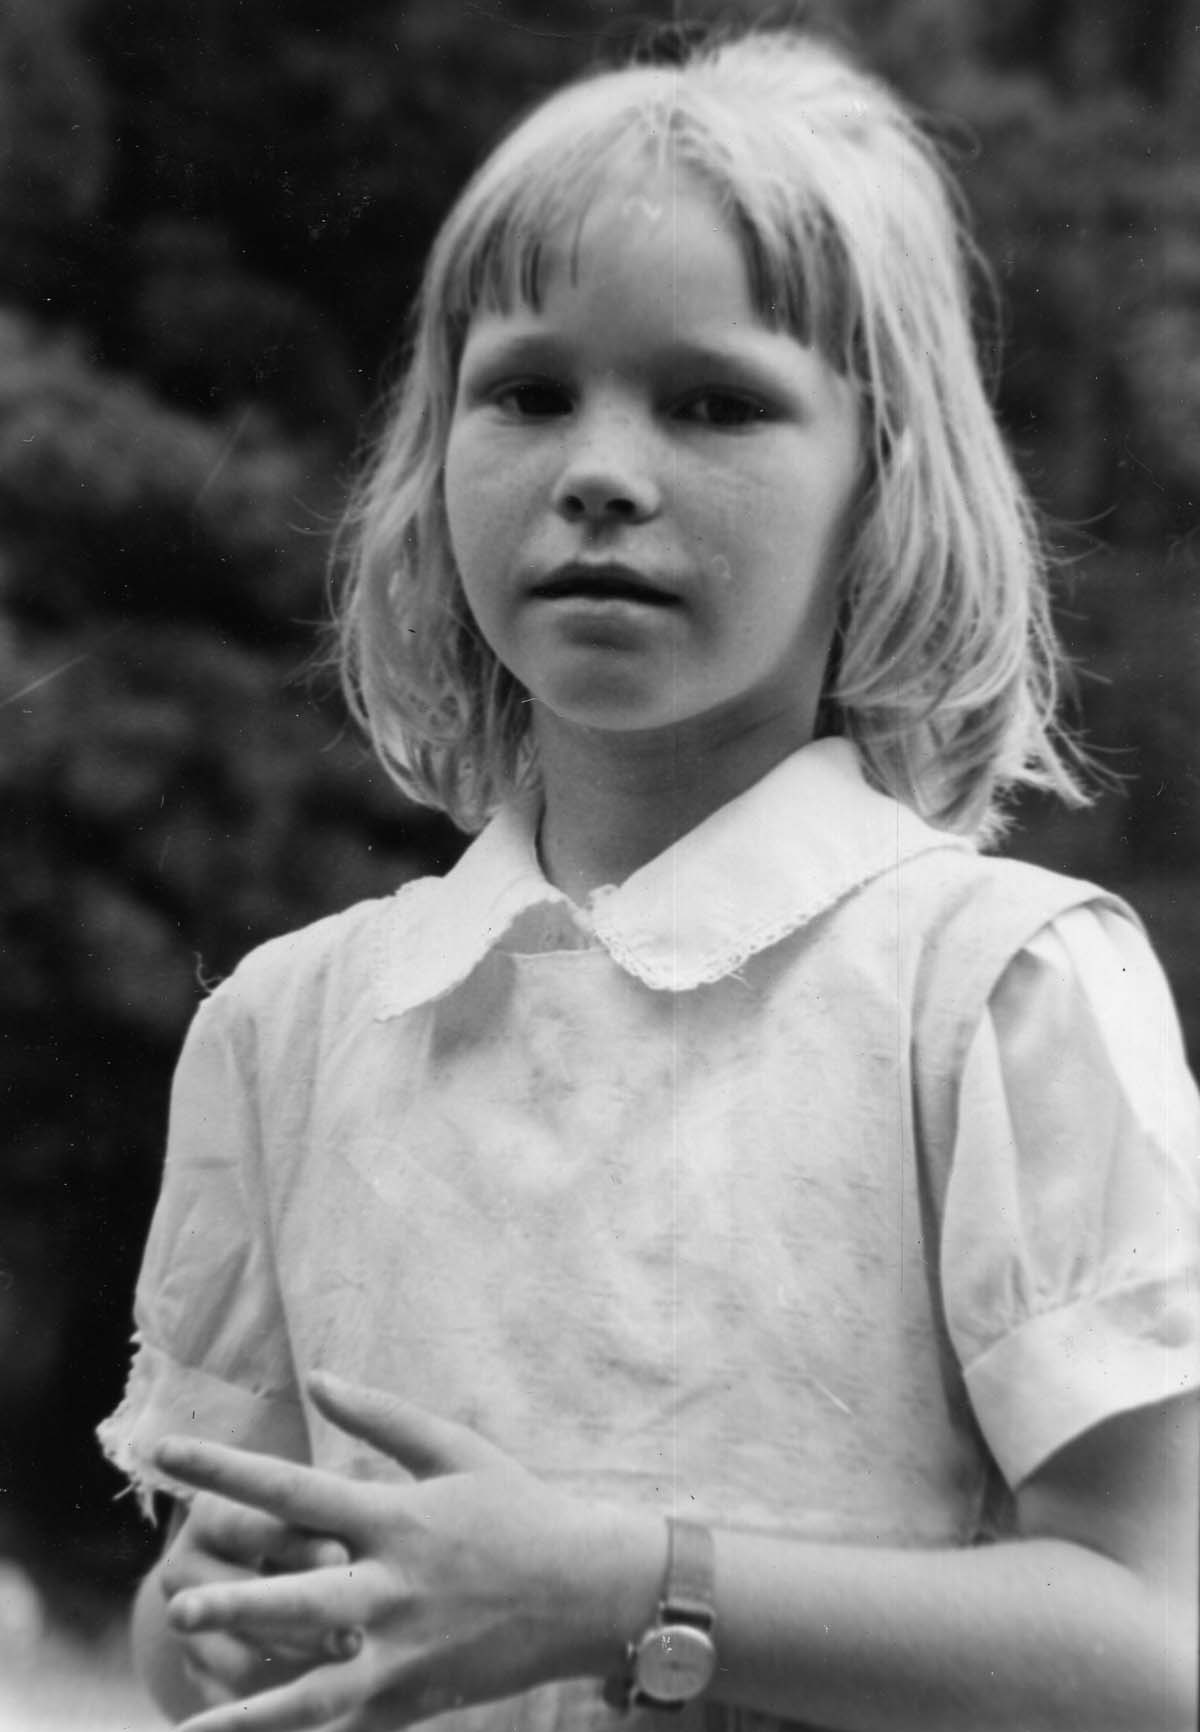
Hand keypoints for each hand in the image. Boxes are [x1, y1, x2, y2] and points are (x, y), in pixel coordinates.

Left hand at [153, 1372, 660, 1730]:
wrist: (588, 1592)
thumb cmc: (518, 1510)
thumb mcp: (456, 1449)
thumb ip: (381, 1416)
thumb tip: (316, 1379)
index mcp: (397, 1518)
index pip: (295, 1489)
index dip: (227, 1470)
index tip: (166, 1455)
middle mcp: (394, 1588)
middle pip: (302, 1599)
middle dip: (237, 1607)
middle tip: (176, 1608)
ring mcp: (405, 1652)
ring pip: (315, 1688)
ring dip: (251, 1709)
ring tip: (191, 1730)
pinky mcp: (414, 1699)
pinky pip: (341, 1725)